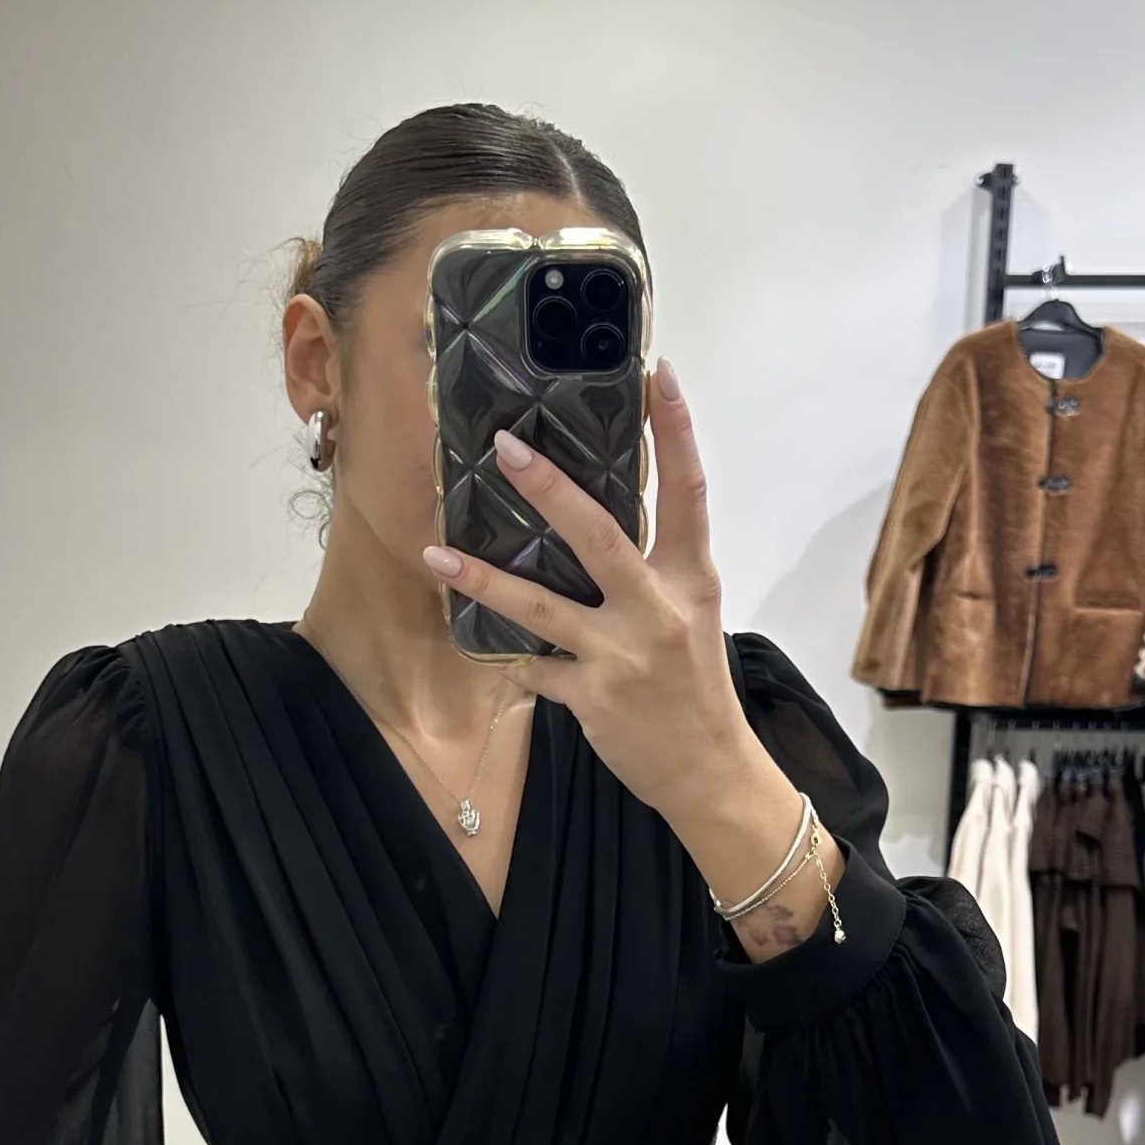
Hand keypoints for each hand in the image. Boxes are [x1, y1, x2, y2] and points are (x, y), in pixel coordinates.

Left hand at [422, 361, 756, 825]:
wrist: (709, 770)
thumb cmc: (694, 685)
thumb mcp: (690, 613)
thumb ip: (651, 567)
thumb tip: (592, 514)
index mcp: (690, 578)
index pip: (688, 490)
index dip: (676, 430)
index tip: (655, 374)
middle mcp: (658, 609)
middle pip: (599, 536)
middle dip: (549, 490)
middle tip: (505, 447)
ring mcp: (622, 655)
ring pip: (542, 606)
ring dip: (484, 578)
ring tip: (436, 551)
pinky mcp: (592, 697)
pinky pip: (534, 667)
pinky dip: (508, 655)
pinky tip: (479, 639)